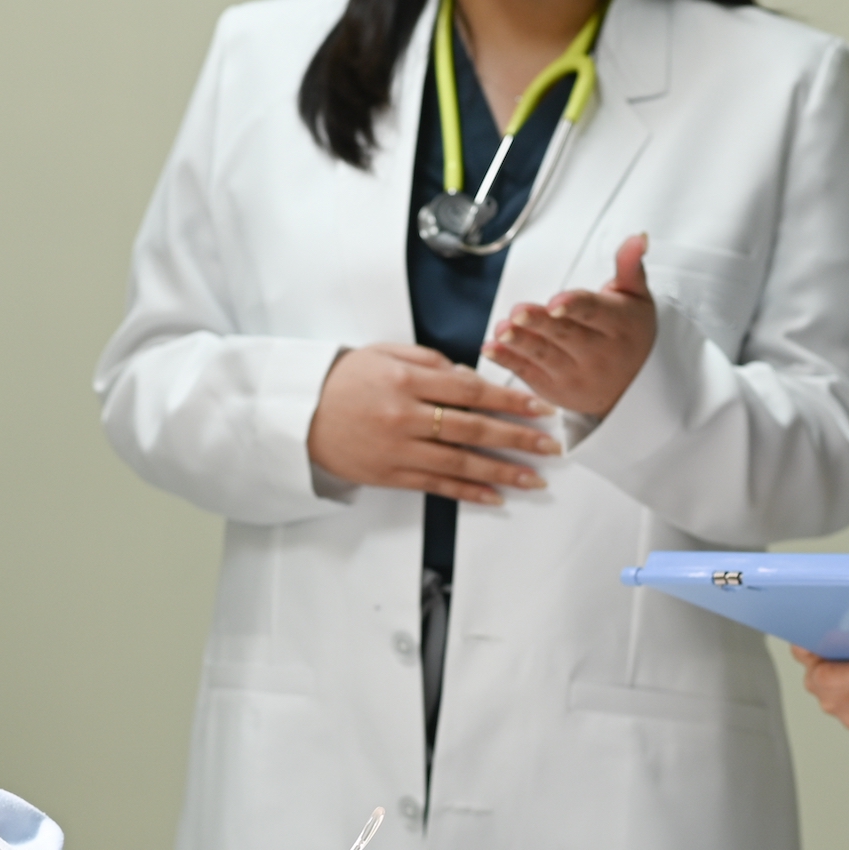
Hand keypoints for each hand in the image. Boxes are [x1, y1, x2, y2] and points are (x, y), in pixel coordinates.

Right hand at [307, 343, 555, 503]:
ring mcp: (397, 449)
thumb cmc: (343, 381)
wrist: (298, 415)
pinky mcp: (389, 475)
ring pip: (460, 463)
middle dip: (518, 438)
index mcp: (405, 379)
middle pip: (473, 429)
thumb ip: (430, 361)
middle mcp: (403, 416)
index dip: (510, 399)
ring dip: (502, 472)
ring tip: (534, 480)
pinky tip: (495, 496)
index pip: (471, 390)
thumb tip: (472, 377)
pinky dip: (468, 492)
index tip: (540, 407)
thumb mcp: (383, 353)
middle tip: (550, 446)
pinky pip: (436, 486)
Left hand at [486, 232, 658, 417]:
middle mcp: (600, 354)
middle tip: (518, 312)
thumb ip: (630, 266)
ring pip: (545, 355)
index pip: (595, 313)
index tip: (556, 303)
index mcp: (619, 326)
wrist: (632, 387)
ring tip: (502, 329)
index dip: (575, 307)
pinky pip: (528, 373)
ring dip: (521, 342)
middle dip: (540, 323)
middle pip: (566, 335)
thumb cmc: (628, 333)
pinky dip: (508, 361)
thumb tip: (638, 238)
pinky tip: (491, 349)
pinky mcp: (554, 387)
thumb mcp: (636, 298)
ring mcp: (576, 374)